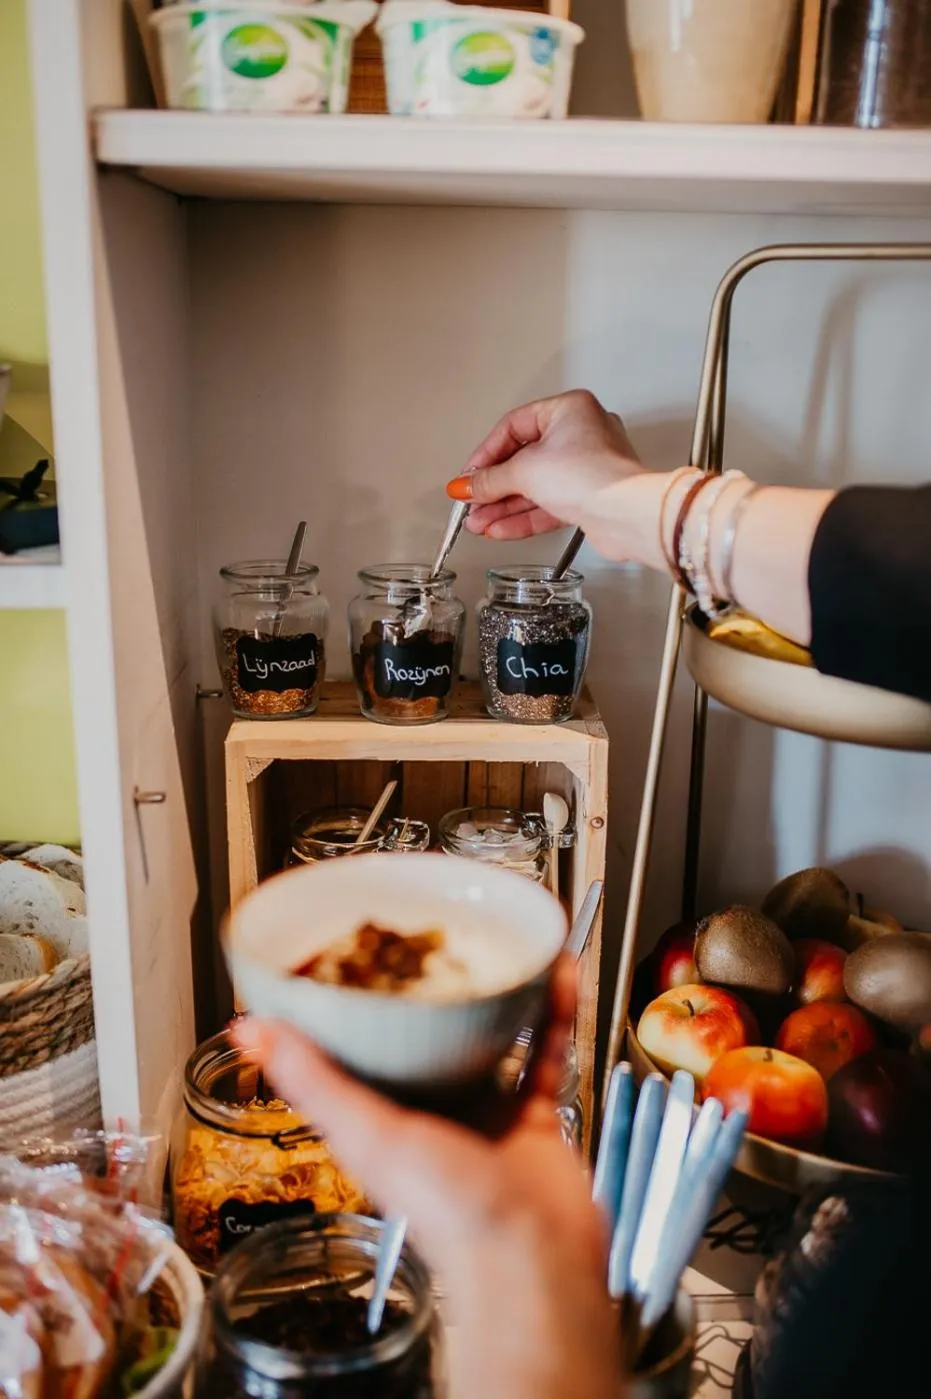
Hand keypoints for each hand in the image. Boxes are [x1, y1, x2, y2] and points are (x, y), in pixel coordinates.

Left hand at [232, 959, 620, 1398]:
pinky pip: (543, 1050)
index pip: (355, 1051)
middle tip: (423, 934)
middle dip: (424, 990)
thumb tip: (249, 1031)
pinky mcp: (532, 1117)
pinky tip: (556, 973)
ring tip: (491, 943)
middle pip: (423, 1038)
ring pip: (487, 1037)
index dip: (349, 1006)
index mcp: (380, 1120)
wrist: (534, 1257)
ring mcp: (482, 1114)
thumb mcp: (367, 1133)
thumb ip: (313, 1079)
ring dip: (492, 992)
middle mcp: (428, 1114)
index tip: (344, 953)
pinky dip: (552, 1011)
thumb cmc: (448, 1213)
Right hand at [448, 390, 644, 555]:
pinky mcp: (589, 498)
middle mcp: (581, 434)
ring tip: (479, 522)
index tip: (468, 476)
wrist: (626, 514)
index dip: (486, 454)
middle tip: (471, 502)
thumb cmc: (593, 476)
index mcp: (569, 409)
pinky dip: (523, 517)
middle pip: (523, 460)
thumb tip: (467, 486)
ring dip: (504, 506)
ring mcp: (586, 468)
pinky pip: (548, 505)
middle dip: (493, 487)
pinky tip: (500, 528)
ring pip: (535, 487)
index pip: (514, 426)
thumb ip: (490, 479)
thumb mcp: (525, 471)